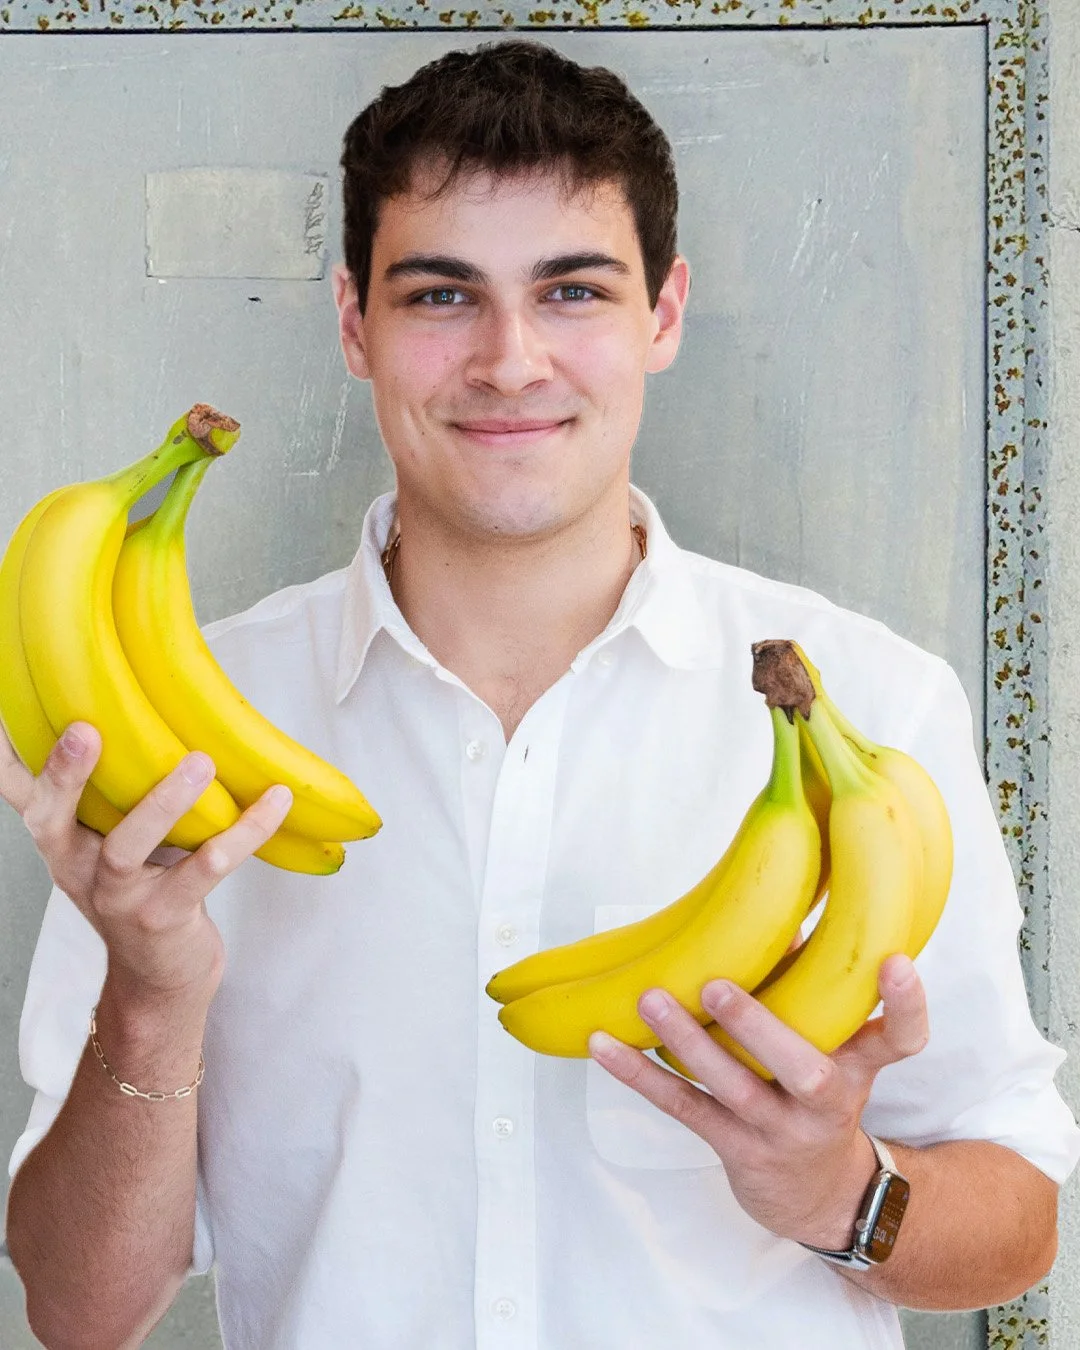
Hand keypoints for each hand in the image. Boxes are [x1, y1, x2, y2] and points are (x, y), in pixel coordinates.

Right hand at [0, 721, 292, 1010]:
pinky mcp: (165, 916)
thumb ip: (103, 792)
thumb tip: (130, 706)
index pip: (21, 796)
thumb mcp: (105, 841)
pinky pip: (206, 869)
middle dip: (65, 775)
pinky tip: (275, 800)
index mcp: (60, 839)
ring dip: (164, 802)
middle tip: (85, 729)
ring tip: (198, 761)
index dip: (5, 761)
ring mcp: (118, 896)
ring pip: (129, 847)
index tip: (0, 722)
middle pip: (54, 820)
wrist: (160, 975)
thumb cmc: (137, 887)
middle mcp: (76, 866)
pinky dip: (245, 831)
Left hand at [589, 956, 928, 1249]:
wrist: (821, 1196)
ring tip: (650, 1000)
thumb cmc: (819, 1095)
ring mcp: (779, 1130)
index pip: (902, 1039)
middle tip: (717, 987)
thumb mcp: (836, 1048)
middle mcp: (826, 1100)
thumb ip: (813, 985)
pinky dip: (640, 1075)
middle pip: (805, 1071)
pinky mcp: (735, 1148)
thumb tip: (781, 910)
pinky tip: (605, 1045)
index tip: (895, 961)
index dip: (906, 1005)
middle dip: (759, 1027)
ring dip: (687, 1042)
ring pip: (732, 1088)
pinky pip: (684, 1107)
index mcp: (858, 1065)